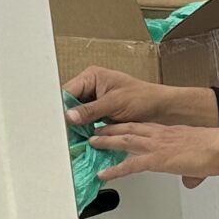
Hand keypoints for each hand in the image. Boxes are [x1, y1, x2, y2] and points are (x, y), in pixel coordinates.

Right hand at [64, 67, 218, 127]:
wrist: (162, 109)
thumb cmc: (143, 98)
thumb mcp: (114, 103)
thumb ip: (90, 110)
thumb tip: (70, 116)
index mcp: (92, 77)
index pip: (68, 91)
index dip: (61, 107)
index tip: (56, 122)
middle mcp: (90, 87)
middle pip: (69, 104)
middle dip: (66, 119)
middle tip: (60, 134)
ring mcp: (94, 101)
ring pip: (76, 115)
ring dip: (74, 127)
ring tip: (66, 140)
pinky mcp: (100, 114)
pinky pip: (86, 122)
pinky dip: (83, 131)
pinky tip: (79, 141)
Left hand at [84, 121, 218, 184]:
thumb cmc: (217, 149)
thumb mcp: (200, 157)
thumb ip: (191, 168)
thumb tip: (190, 179)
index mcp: (169, 132)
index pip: (142, 127)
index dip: (126, 127)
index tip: (115, 128)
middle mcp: (159, 135)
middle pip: (128, 129)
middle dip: (109, 130)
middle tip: (94, 132)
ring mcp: (156, 146)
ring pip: (123, 141)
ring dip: (105, 142)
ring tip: (91, 144)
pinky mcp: (156, 160)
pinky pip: (129, 165)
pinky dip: (114, 170)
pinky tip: (103, 174)